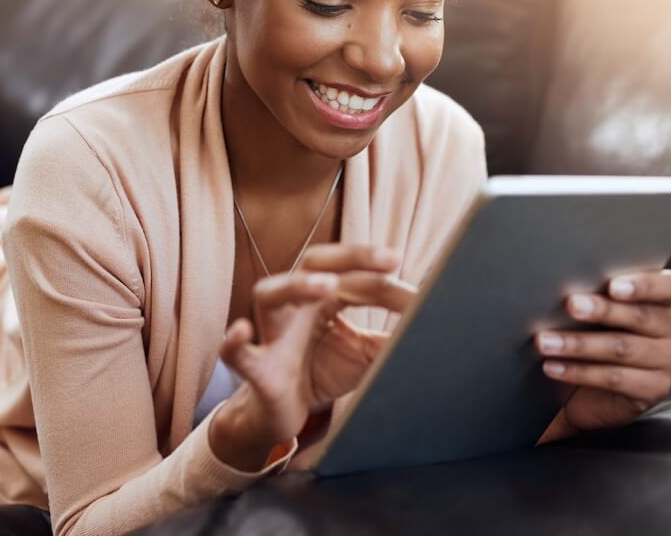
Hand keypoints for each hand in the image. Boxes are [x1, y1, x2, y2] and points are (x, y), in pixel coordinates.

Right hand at [213, 245, 413, 459]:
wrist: (282, 413)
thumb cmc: (321, 371)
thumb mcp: (365, 353)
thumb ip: (392, 337)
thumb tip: (434, 325)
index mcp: (322, 296)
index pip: (355, 276)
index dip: (388, 281)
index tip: (423, 291)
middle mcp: (295, 303)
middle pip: (315, 261)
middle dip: (351, 256)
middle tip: (389, 259)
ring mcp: (271, 331)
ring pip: (272, 293)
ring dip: (299, 285)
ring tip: (326, 285)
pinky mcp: (256, 366)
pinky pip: (238, 352)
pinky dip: (235, 341)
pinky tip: (242, 331)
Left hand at [536, 268, 670, 432]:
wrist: (592, 389)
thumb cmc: (597, 337)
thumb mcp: (600, 314)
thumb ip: (598, 296)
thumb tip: (569, 288)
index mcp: (666, 300)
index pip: (670, 285)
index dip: (644, 285)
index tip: (613, 286)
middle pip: (641, 316)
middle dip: (602, 310)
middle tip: (571, 306)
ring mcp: (669, 361)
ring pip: (623, 348)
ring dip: (579, 344)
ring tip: (547, 342)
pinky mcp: (655, 389)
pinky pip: (614, 378)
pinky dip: (578, 372)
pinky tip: (554, 367)